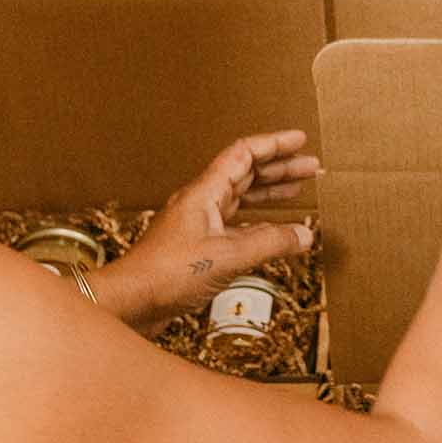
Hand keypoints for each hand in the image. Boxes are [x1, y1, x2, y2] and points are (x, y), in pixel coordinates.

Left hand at [91, 132, 317, 334]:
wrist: (131, 302)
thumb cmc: (164, 274)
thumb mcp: (227, 256)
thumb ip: (269, 243)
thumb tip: (303, 234)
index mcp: (204, 194)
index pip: (244, 155)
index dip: (274, 145)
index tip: (299, 140)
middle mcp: (201, 204)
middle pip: (245, 174)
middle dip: (279, 169)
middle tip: (310, 167)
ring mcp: (198, 226)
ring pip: (241, 200)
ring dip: (270, 194)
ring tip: (296, 191)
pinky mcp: (198, 249)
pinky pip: (235, 227)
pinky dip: (259, 225)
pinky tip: (273, 232)